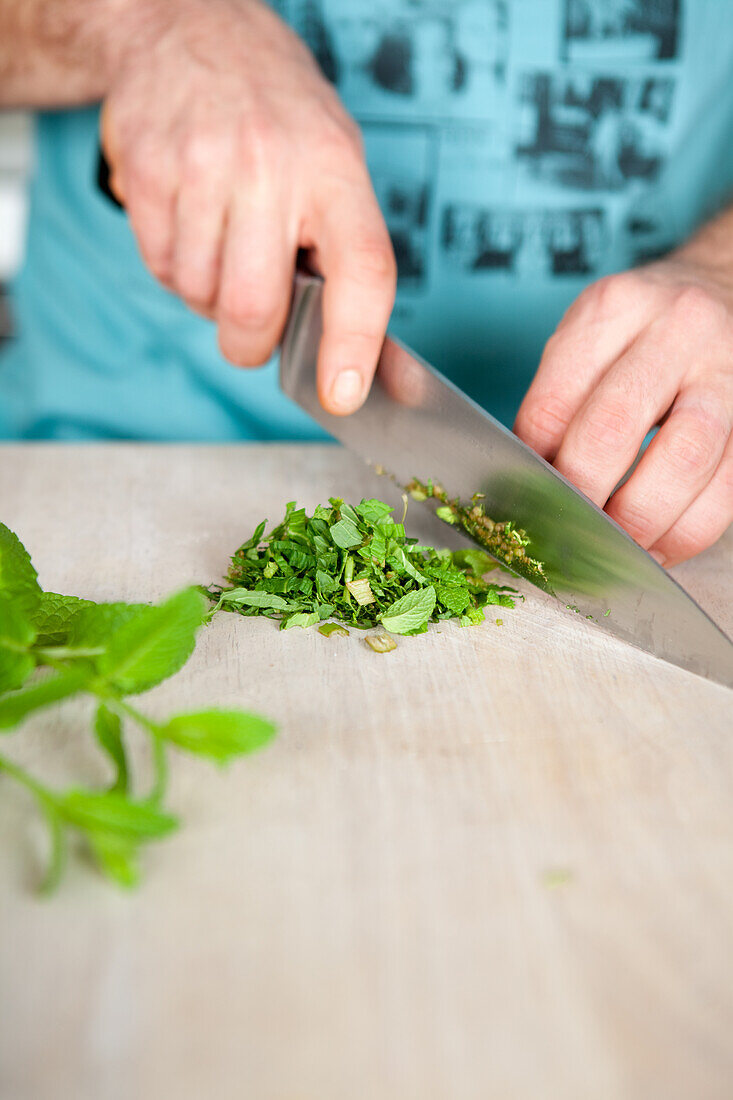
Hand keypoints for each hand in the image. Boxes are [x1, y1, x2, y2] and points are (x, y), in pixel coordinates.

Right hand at [101, 0, 395, 413]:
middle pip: (255, 308)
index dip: (355, 344)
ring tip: (222, 245)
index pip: (362, 271)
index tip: (344, 393)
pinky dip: (174, 269)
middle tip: (254, 332)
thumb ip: (343, 252)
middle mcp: (270, 165)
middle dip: (250, 344)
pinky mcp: (146, 171)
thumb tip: (360, 359)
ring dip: (208, 298)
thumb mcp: (334, 160)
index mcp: (334, 168)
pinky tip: (189, 224)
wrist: (185, 26)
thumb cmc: (275, 110)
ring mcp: (202, 166)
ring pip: (198, 296)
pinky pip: (158, 267)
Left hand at [514, 250, 732, 565]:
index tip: (524, 505)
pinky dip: (685, 532)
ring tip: (613, 547)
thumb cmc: (639, 331)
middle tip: (564, 532)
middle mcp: (676, 329)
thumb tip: (527, 491)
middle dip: (581, 496)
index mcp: (613, 309)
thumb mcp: (587, 341)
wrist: (722, 288)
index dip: (533, 471)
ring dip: (639, 520)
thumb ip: (556, 406)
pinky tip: (656, 546)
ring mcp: (725, 371)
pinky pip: (726, 491)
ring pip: (683, 461)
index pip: (553, 405)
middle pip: (613, 427)